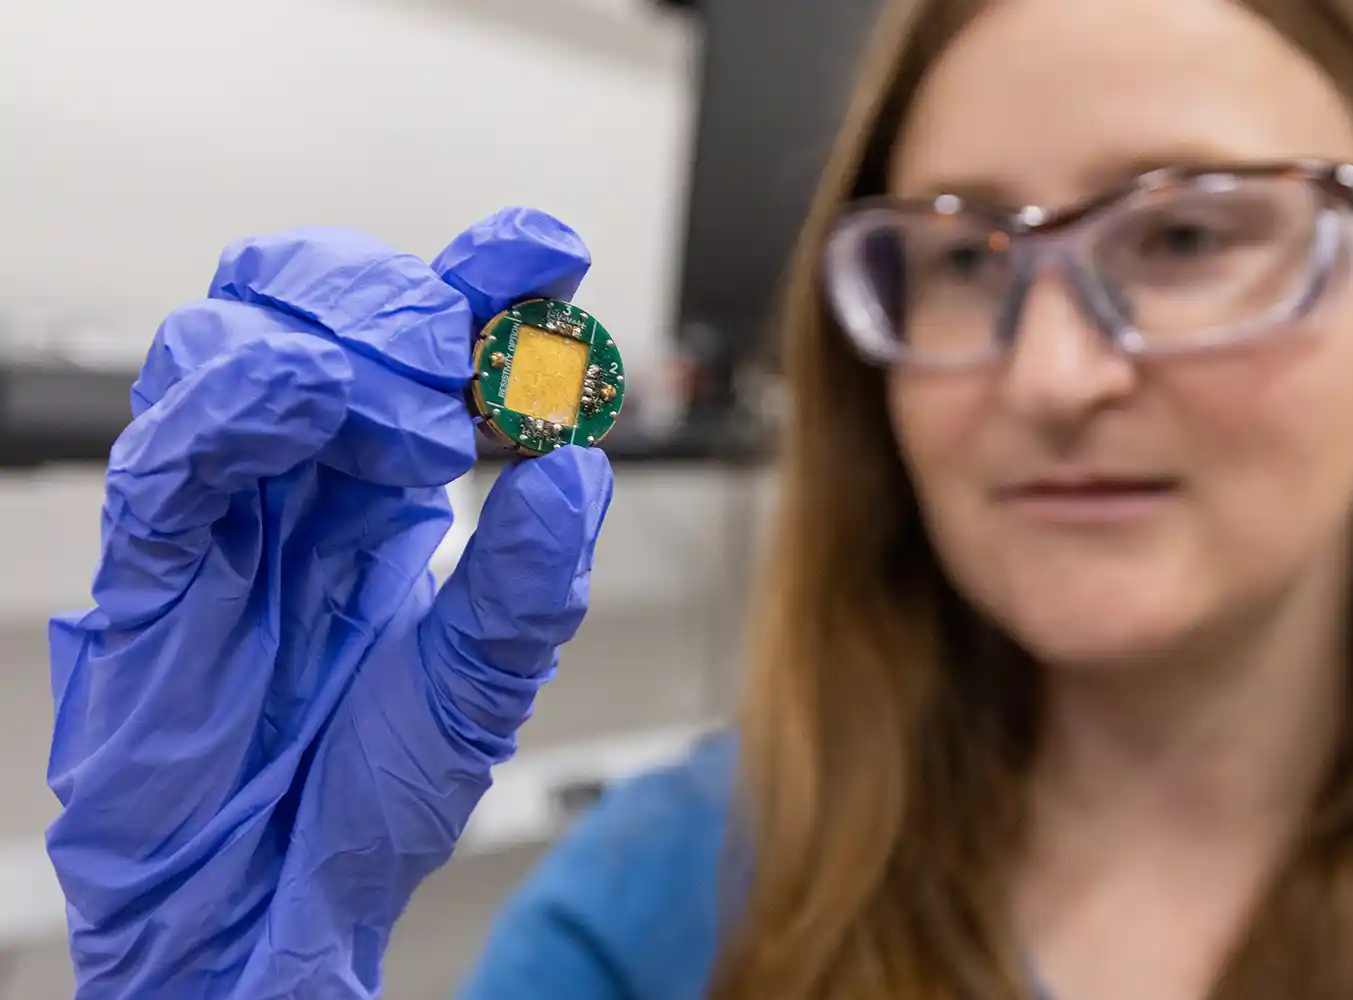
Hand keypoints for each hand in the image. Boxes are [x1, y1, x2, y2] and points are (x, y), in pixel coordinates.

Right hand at [45, 208, 613, 999]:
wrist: (275, 905)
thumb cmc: (366, 792)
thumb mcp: (485, 681)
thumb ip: (534, 574)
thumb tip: (573, 459)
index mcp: (385, 483)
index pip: (425, 338)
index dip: (482, 277)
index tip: (550, 253)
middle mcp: (304, 473)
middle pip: (321, 301)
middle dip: (404, 299)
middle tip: (472, 351)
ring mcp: (227, 504)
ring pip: (238, 337)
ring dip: (336, 342)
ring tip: (421, 420)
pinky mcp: (155, 558)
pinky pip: (173, 443)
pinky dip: (242, 401)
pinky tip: (310, 408)